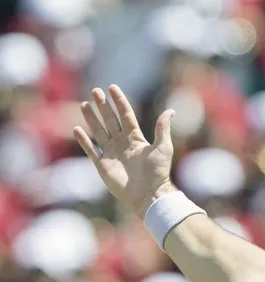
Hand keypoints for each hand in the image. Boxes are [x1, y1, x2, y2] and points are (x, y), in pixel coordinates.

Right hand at [74, 85, 176, 216]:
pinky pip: (91, 150)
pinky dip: (84, 140)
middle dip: (103, 106)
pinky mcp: (103, 165)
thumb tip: (171, 110)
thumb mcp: (163, 147)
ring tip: (85, 104)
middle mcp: (123, 144)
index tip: (112, 88)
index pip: (126, 116)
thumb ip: (163, 129)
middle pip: (110, 121)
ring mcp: (111, 153)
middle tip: (96, 91)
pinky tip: (77, 129)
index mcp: (136, 139)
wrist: (148, 194)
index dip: (119, 102)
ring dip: (92, 118)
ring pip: (99, 132)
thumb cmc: (158, 172)